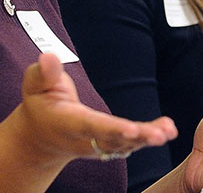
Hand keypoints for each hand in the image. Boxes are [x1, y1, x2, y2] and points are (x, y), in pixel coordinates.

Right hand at [15, 53, 178, 164]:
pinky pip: (129, 144)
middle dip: (136, 138)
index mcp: (66, 123)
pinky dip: (147, 138)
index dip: (110, 128)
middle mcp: (84, 139)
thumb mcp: (34, 85)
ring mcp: (97, 145)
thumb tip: (49, 57)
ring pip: (124, 145)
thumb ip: (43, 73)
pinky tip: (167, 131)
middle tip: (159, 136)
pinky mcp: (108, 145)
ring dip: (147, 138)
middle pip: (112, 140)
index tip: (131, 128)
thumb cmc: (41, 104)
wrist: (41, 136)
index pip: (90, 125)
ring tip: (168, 132)